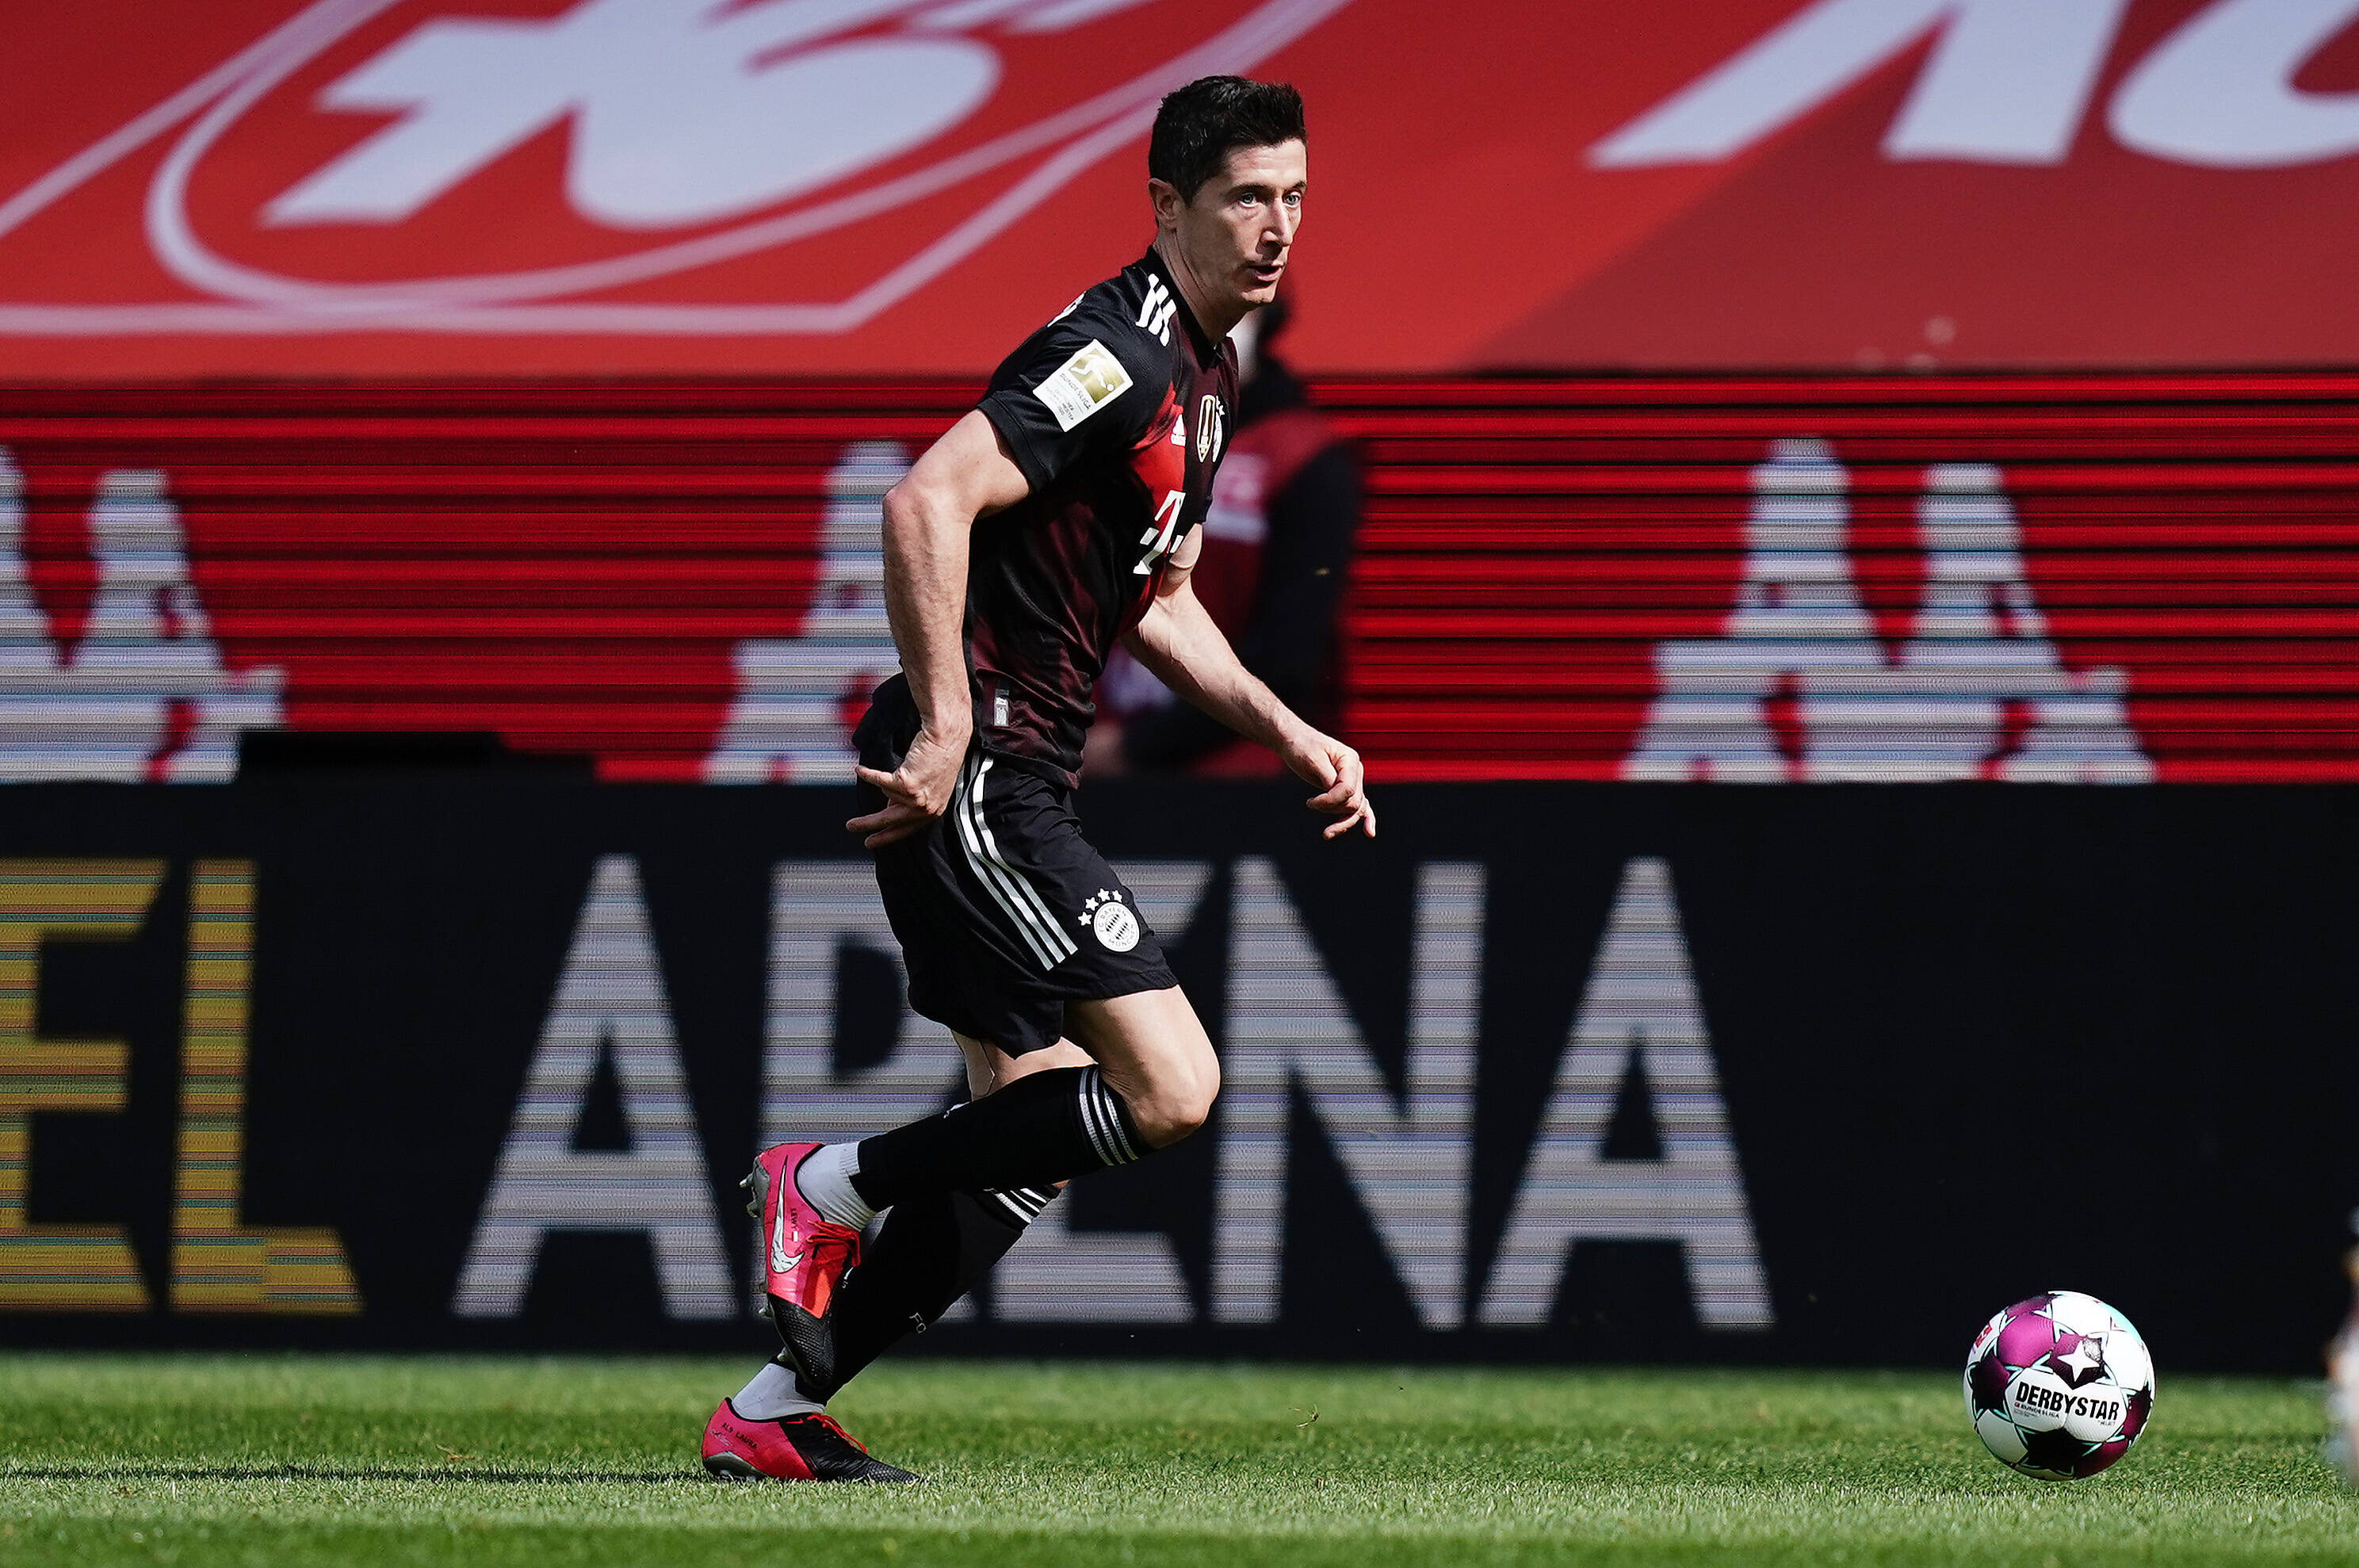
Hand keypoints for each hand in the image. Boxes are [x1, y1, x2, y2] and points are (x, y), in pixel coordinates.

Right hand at [847, 723, 969, 847]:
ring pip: (885, 794)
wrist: (947, 738)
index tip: (871, 842)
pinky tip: (860, 770)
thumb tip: (890, 804)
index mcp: (933, 811)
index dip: (885, 837)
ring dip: (881, 781)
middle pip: (890, 821)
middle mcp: (926, 808)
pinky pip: (879, 780)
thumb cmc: (941, 756)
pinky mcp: (907, 784)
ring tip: (874, 771)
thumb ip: (910, 799)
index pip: (905, 830)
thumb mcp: (927, 787)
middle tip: (851, 826)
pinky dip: (868, 774)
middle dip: (867, 824)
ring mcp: (917, 798)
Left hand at [1281, 730, 1375, 840]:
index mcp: (1350, 759)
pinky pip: (1360, 806)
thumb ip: (1328, 779)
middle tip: (1310, 804)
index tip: (1310, 802)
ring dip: (1342, 822)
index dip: (1330, 801)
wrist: (1295, 740)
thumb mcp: (1313, 762)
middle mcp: (1356, 770)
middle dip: (1331, 809)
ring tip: (1327, 834)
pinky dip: (1365, 819)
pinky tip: (1369, 832)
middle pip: (1353, 802)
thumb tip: (1337, 798)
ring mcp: (1354, 780)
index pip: (1347, 790)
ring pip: (1356, 808)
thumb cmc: (1302, 748)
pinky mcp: (1347, 788)